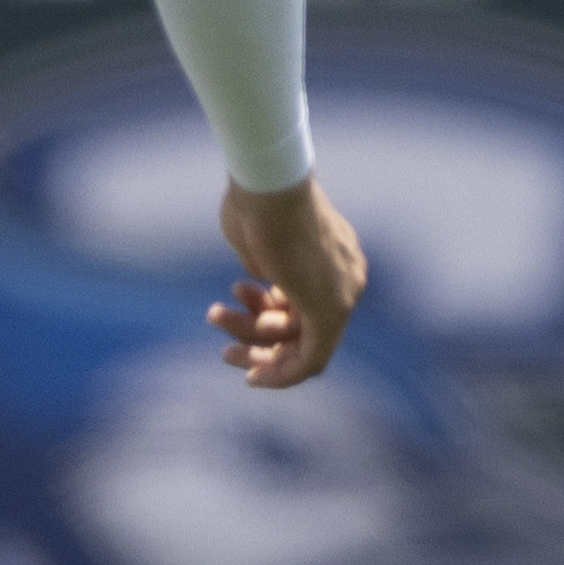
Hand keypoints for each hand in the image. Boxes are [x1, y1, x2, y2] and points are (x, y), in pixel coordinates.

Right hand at [211, 176, 367, 388]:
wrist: (267, 185)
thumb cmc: (256, 200)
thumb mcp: (259, 237)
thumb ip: (264, 264)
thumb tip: (260, 280)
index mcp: (333, 254)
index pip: (306, 301)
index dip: (270, 315)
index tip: (241, 317)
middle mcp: (347, 276)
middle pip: (306, 325)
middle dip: (259, 336)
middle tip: (224, 344)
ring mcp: (344, 294)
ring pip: (300, 342)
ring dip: (253, 345)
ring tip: (216, 321)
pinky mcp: (332, 310)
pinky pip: (312, 359)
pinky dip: (282, 374)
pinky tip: (251, 379)